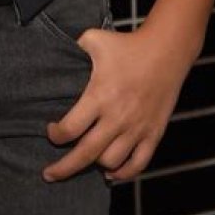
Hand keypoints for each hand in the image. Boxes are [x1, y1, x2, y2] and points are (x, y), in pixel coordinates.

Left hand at [43, 25, 189, 182]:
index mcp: (100, 95)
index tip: (51, 132)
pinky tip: (110, 172)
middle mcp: (117, 116)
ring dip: (93, 165)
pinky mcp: (153, 133)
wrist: (166, 51)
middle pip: (86, 153)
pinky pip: (138, 164)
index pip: (70, 128)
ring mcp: (137, 127)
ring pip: (110, 162)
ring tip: (83, 160)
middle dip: (64, 168)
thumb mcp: (94, 39)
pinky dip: (123, 173)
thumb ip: (71, 47)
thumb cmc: (126, 45)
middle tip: (48, 174)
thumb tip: (53, 51)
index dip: (56, 135)